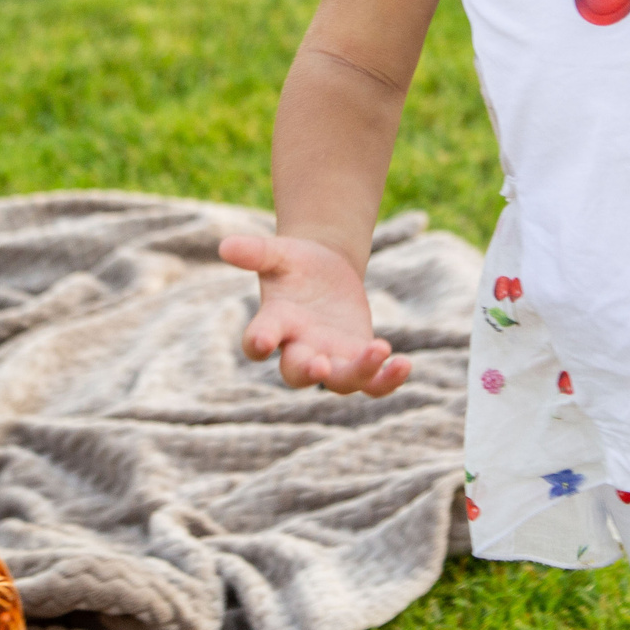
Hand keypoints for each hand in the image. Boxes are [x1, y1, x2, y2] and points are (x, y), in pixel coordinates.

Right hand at [218, 233, 412, 396]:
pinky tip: (404, 364)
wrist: (326, 270)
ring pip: (341, 381)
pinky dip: (386, 381)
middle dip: (308, 373)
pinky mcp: (357, 358)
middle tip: (322, 367)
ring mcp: (330, 357)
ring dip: (360, 371)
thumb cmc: (295, 263)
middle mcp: (299, 347)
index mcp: (275, 322)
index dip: (257, 343)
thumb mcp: (278, 252)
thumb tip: (225, 245)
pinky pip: (371, 383)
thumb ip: (255, 251)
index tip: (261, 342)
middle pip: (297, 373)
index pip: (258, 340)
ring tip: (381, 347)